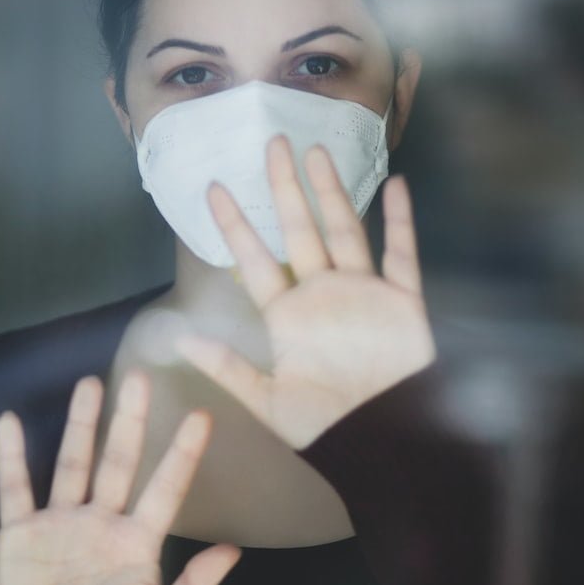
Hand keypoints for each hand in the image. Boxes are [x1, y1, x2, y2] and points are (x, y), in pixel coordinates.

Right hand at [0, 373, 240, 584]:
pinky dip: (10, 457)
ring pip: (72, 463)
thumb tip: (233, 551)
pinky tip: (9, 421)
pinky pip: (15, 489)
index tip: (202, 417)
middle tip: (141, 377)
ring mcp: (61, 524)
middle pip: (119, 461)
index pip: (165, 488)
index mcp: (137, 543)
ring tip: (90, 383)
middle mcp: (101, 522)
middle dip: (130, 421)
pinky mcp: (21, 535)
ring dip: (81, 425)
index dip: (183, 454)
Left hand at [178, 136, 435, 448]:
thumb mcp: (268, 401)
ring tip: (316, 152)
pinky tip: (396, 185)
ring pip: (344, 231)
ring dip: (332, 193)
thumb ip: (229, 368)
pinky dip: (400, 221)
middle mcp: (322, 295)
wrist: (380, 443)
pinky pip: (401, 255)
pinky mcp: (402, 301)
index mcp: (287, 316)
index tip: (215, 190)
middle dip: (284, 189)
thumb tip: (181, 339)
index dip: (236, 226)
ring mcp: (363, 293)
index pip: (256, 260)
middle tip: (271, 142)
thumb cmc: (325, 427)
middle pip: (300, 231)